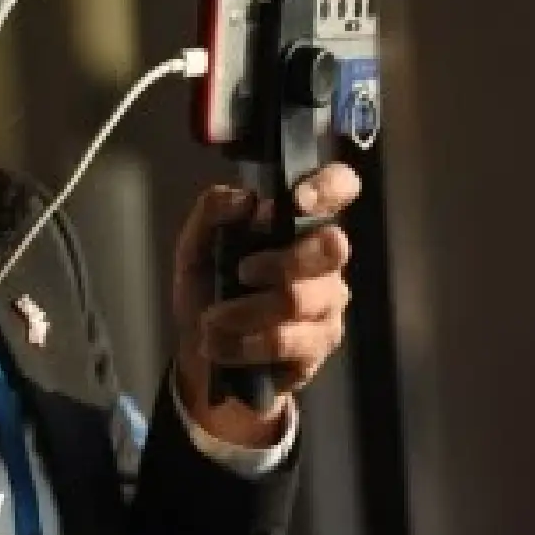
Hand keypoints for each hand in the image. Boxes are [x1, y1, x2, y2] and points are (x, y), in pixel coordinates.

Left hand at [171, 164, 358, 447]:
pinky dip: (243, 343)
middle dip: (279, 261)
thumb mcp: (195, 245)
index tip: (297, 200)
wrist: (202, 348)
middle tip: (239, 273)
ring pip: (299, 299)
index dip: (329, 186)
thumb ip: (212, 211)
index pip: (340, 186)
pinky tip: (220, 345)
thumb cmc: (207, 286)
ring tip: (211, 321)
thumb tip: (246, 199)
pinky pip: (287, 339)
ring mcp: (329, 301)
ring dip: (244, 311)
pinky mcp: (322, 343)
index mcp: (296, 222)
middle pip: (331, 247)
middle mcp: (323, 258)